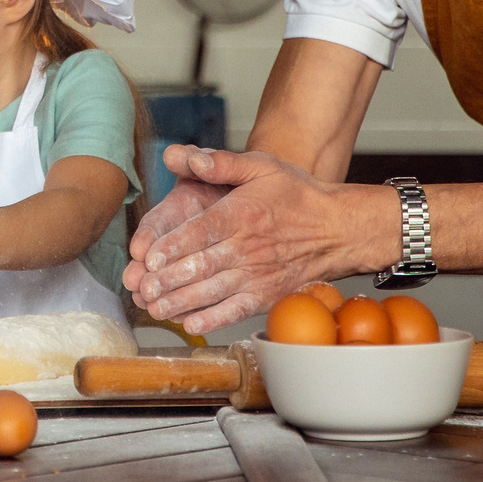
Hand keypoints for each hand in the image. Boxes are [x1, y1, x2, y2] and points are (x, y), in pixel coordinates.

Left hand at [129, 146, 365, 334]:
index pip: (200, 232)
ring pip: (214, 291)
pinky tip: (191, 324)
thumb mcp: (262, 166)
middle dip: (168, 279)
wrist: (339, 229)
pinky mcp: (267, 295)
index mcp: (242, 214)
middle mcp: (248, 247)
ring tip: (155, 307)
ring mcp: (259, 274)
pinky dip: (213, 319)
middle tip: (142, 288)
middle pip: (202, 266)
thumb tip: (188, 157)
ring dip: (182, 302)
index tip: (148, 258)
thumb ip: (222, 162)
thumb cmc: (297, 195)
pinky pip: (236, 310)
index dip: (173, 246)